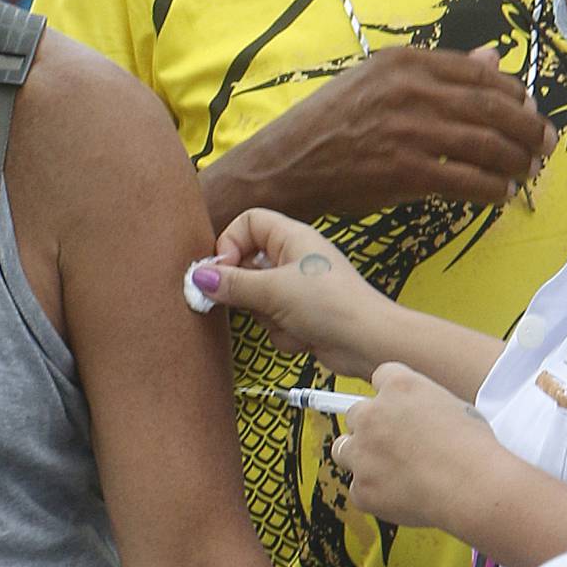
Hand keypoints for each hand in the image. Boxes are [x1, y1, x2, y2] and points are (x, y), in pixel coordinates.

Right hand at [189, 207, 388, 373]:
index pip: (248, 223)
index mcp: (292, 237)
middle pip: (246, 264)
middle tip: (252, 302)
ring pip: (256, 298)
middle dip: (247, 290)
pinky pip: (272, 320)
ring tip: (289, 320)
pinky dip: (283, 332)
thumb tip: (198, 277)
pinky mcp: (301, 314)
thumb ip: (232, 284)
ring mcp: (297, 288)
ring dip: (267, 316)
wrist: (368, 343)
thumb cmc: (332, 305)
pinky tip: (303, 336)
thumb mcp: (273, 291)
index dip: (230, 243)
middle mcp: (294, 258)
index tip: (222, 270)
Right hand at [249, 46, 555, 220]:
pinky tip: (501, 194)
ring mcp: (410, 131)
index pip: (481, 74)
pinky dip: (493, 188)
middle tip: (546, 145)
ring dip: (517, 161)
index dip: (516, 95)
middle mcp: (412, 90)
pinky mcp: (407, 171)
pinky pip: (468, 179)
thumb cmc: (331, 122)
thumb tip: (493, 59)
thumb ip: (438, 71)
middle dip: (530, 129)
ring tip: (527, 171)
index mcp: (406, 62)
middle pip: (494, 108)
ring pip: (488, 144)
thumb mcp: (378, 80)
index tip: (529, 111)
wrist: (288, 163)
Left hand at [333, 363, 495, 530]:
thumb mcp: (455, 407)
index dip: (391, 396)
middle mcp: (372, 413)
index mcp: (399, 386)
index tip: (397, 409)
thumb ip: (424, 405)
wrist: (474, 487)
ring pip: (344, 450)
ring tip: (390, 471)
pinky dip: (374, 494)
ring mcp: (362, 451)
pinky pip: (358, 489)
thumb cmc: (474, 450)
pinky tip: (401, 496)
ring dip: (360, 458)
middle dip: (371, 428)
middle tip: (394, 445)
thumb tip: (416, 417)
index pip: (381, 378)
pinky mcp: (361, 487)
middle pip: (356, 415)